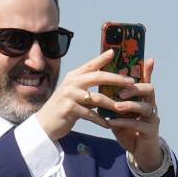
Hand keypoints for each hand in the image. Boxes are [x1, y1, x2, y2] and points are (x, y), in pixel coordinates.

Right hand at [34, 57, 162, 164]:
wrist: (45, 123)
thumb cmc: (64, 107)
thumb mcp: (73, 92)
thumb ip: (86, 85)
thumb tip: (106, 79)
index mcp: (74, 76)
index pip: (91, 64)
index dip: (103, 57)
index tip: (115, 52)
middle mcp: (72, 82)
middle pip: (98, 77)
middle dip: (117, 79)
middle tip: (132, 83)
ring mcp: (70, 95)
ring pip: (98, 98)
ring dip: (112, 104)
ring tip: (124, 108)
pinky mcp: (70, 109)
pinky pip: (91, 115)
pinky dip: (102, 120)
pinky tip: (109, 124)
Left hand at [96, 55, 163, 170]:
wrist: (140, 151)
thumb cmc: (130, 129)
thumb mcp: (122, 112)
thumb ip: (116, 100)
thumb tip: (101, 85)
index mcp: (144, 99)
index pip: (146, 81)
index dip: (148, 70)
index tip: (147, 59)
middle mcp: (151, 106)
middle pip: (150, 90)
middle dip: (135, 88)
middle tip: (120, 91)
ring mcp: (152, 119)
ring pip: (145, 107)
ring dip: (130, 105)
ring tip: (116, 106)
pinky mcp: (150, 132)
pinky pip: (138, 124)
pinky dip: (124, 122)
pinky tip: (112, 122)